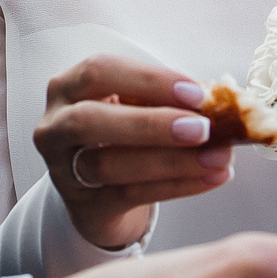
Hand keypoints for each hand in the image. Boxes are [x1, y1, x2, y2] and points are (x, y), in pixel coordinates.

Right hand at [33, 55, 235, 250]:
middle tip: (201, 128)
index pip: (100, 71)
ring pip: (109, 164)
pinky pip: (131, 195)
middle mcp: (55, 126)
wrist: (99, 194)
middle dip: (151, 122)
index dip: (148, 79)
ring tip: (217, 157)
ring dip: (171, 160)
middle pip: (90, 119)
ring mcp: (64, 169)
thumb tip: (220, 102)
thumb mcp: (134, 109)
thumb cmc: (121, 137)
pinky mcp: (85, 206)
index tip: (196, 93)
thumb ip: (166, 101)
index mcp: (69, 88)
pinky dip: (177, 186)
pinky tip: (211, 177)